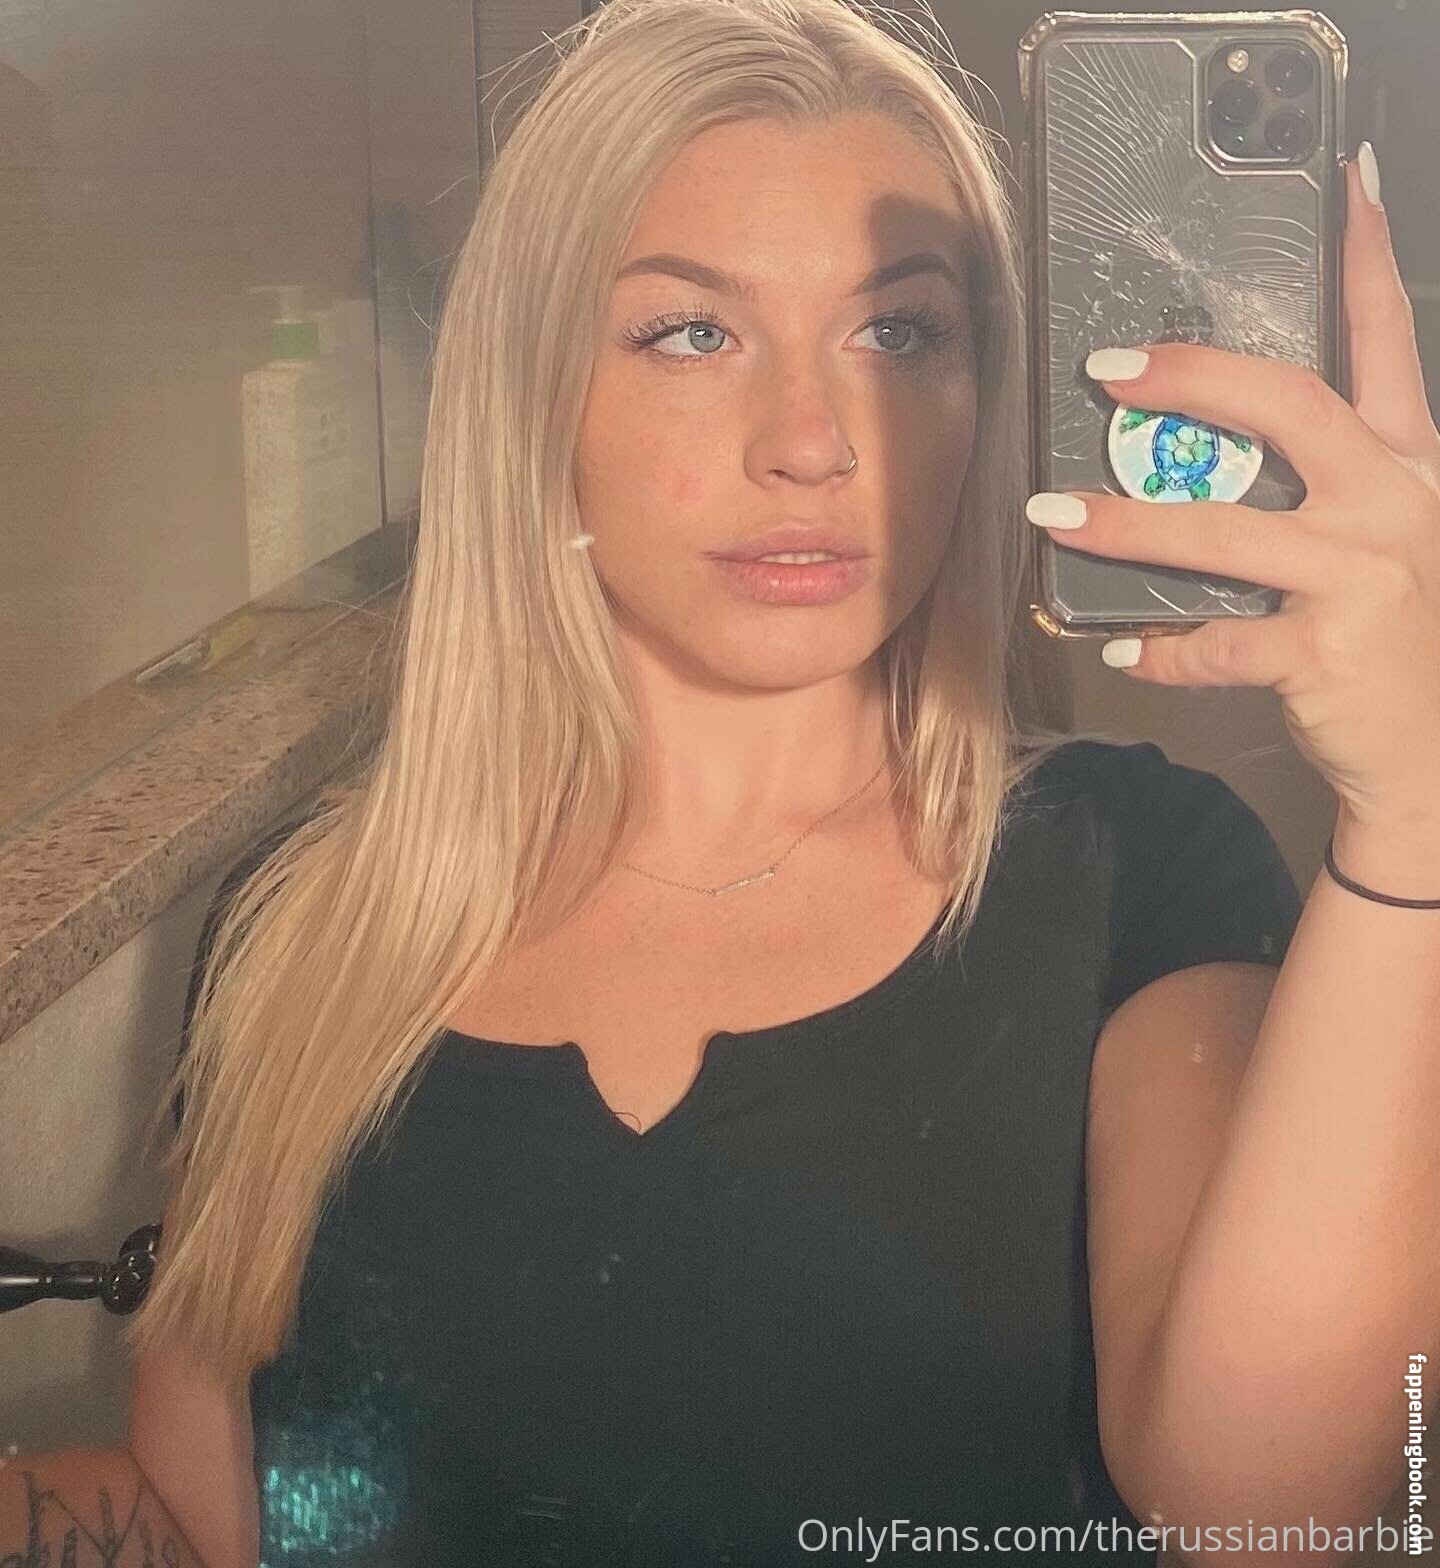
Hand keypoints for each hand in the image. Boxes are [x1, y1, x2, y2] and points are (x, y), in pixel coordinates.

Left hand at [1028, 146, 1439, 838]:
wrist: (1432, 747)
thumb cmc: (1390, 633)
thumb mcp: (1376, 540)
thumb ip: (1314, 487)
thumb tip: (1198, 454)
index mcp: (1403, 465)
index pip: (1387, 342)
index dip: (1367, 259)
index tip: (1350, 181)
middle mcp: (1390, 504)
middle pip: (1287, 408)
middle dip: (1192, 378)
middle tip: (1109, 369)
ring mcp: (1361, 576)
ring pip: (1223, 531)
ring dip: (1128, 523)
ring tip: (1054, 514)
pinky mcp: (1324, 652)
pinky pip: (1214, 644)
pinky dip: (1160, 651)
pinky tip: (1124, 650)